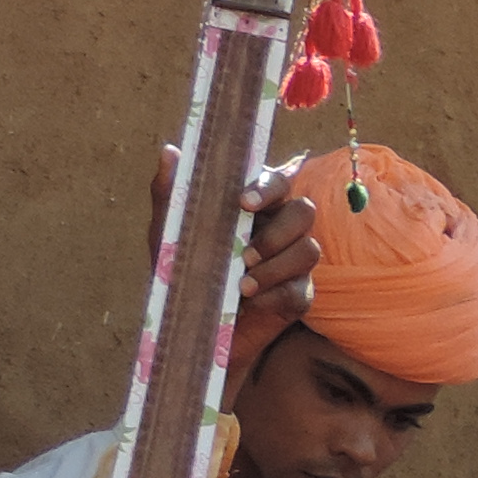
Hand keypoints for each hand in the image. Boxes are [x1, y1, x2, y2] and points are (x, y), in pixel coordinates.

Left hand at [163, 143, 321, 333]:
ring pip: (309, 250)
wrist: (189, 326)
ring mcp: (292, 263)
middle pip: (305, 211)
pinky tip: (248, 300)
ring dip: (275, 266)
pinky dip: (273, 294)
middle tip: (245, 254)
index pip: (278, 182)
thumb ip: (169, 192)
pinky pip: (300, 289)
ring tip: (242, 282)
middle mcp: (280, 229)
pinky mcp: (297, 296)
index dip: (268, 188)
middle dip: (277, 232)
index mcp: (256, 207)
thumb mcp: (168, 232)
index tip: (243, 202)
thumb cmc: (181, 271)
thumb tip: (170, 151)